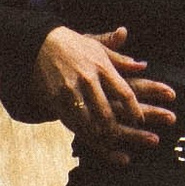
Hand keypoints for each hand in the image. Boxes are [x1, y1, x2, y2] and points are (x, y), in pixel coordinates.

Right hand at [35, 24, 174, 165]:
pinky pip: (71, 122)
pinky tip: (89, 138)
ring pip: (88, 121)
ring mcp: (71, 90)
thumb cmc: (75, 46)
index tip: (141, 120)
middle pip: (107, 112)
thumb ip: (121, 59)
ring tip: (109, 141)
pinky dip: (82, 133)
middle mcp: (88, 79)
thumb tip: (143, 66)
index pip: (125, 92)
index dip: (135, 110)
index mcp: (102, 66)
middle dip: (117, 129)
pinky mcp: (56, 99)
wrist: (41, 44)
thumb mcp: (99, 47)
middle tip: (125, 137)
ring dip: (100, 135)